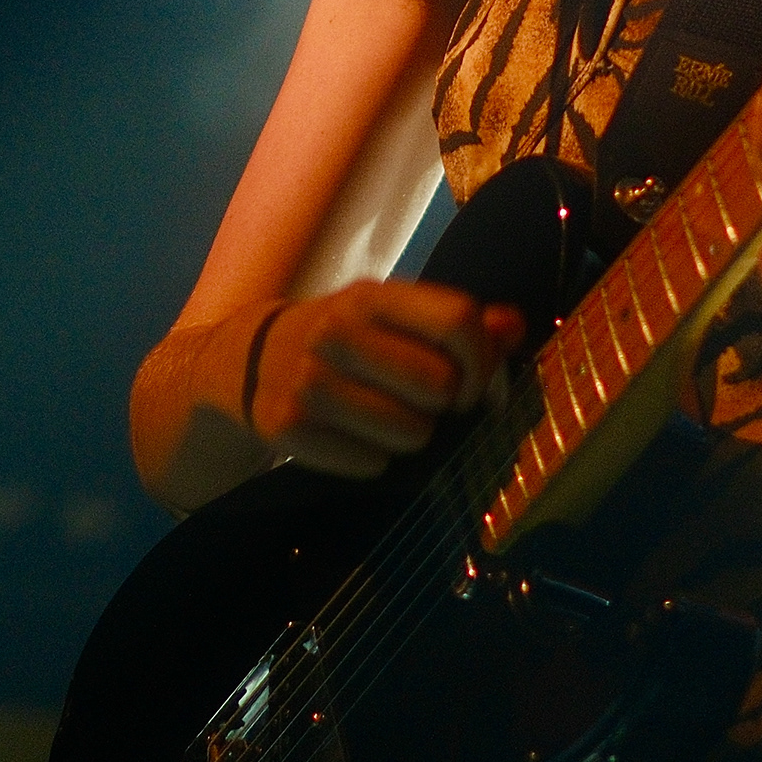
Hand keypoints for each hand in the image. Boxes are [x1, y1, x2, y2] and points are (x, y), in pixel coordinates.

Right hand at [251, 282, 521, 478]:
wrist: (249, 360)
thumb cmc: (346, 338)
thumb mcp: (394, 315)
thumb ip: (457, 322)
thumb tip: (513, 328)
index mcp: (372, 295)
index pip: (458, 321)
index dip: (483, 362)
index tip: (474, 384)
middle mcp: (337, 331)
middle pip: (441, 384)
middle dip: (446, 405)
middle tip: (425, 403)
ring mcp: (310, 380)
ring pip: (412, 433)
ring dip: (412, 436)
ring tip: (387, 418)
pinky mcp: (289, 426)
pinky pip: (373, 465)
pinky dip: (373, 459)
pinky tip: (352, 435)